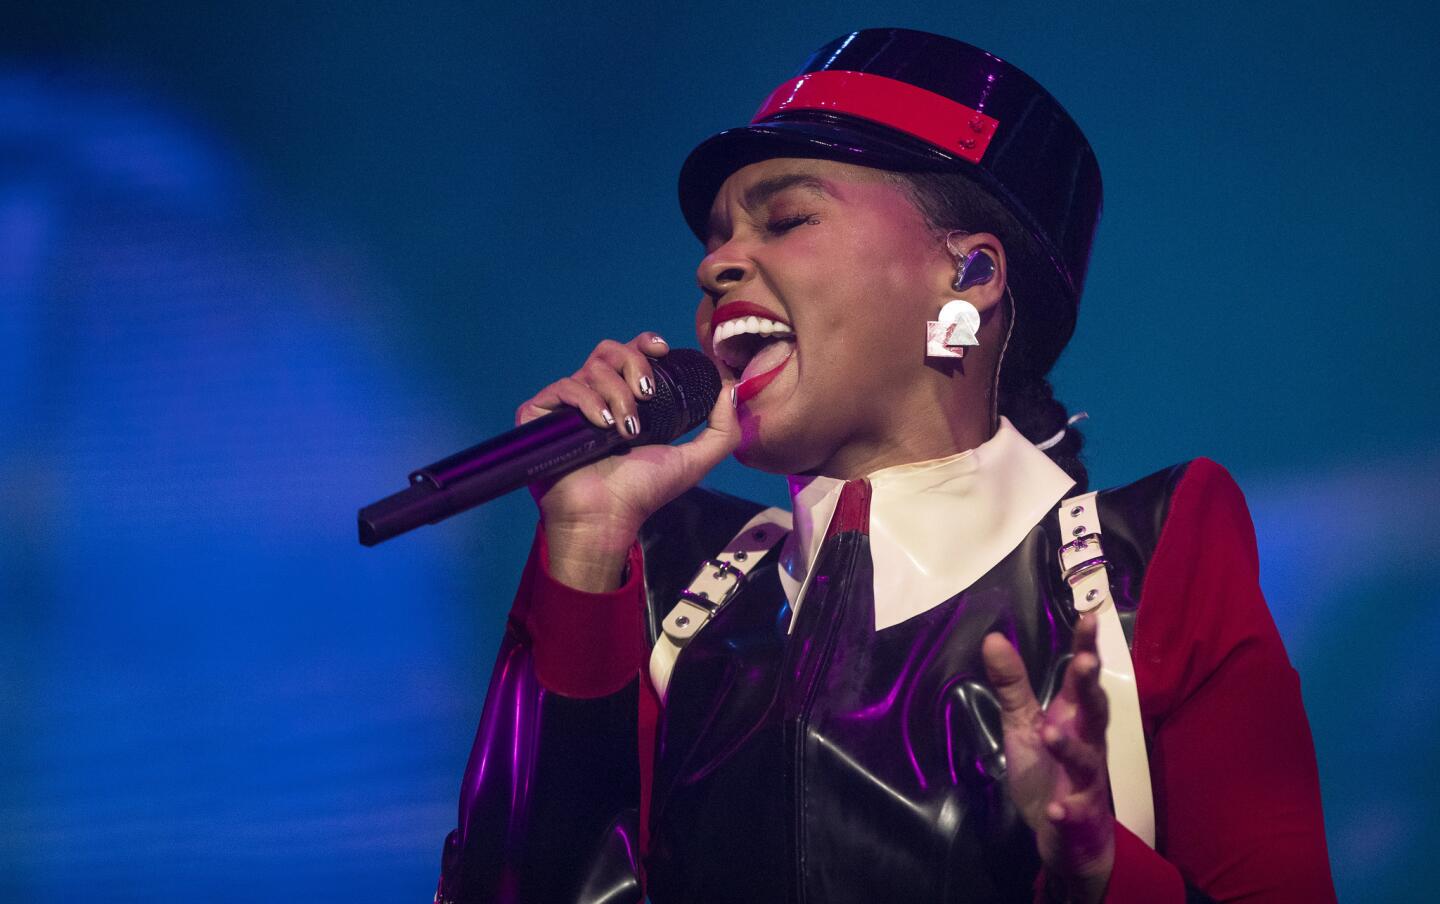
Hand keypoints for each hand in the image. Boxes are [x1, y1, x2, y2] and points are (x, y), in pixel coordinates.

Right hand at [517, 332, 738, 588]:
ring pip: (591, 368)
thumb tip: (729, 387)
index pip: (630, 353)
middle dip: (634, 364)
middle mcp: (593, 397)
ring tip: (626, 429)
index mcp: (624, 400)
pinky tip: (601, 425)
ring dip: (616, 393)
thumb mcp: (694, 461)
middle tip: (648, 395)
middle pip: (609, 350)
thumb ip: (722, 429)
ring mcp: (565, 406)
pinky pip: (563, 386)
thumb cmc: (643, 493)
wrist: (606, 517)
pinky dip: (586, 400)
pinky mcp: (538, 415)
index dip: (645, 343)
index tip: (662, 352)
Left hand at [982, 615, 1114, 901]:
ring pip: (1085, 762)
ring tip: (1050, 732)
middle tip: (1085, 661)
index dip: (1086, 648)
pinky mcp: (1078, 817)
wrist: (1069, 837)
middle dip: (1092, 687)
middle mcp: (1087, 744)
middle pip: (1094, 712)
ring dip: (1070, 748)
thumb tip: (992, 637)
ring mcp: (1085, 783)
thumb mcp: (1024, 724)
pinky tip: (1057, 810)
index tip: (1089, 616)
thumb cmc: (1049, 770)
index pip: (1082, 679)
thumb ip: (1013, 685)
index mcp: (1074, 719)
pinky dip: (1066, 811)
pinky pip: (1074, 813)